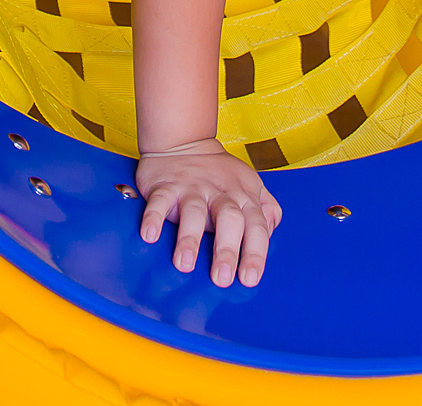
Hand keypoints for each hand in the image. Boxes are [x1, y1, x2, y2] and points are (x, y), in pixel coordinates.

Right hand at [135, 138, 283, 286]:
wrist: (184, 143)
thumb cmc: (219, 174)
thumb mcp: (250, 186)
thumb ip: (266, 209)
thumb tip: (271, 231)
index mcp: (244, 196)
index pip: (256, 225)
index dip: (255, 252)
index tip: (250, 278)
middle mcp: (220, 192)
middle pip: (229, 219)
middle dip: (227, 250)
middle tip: (222, 278)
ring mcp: (192, 188)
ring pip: (193, 212)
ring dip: (190, 238)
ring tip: (185, 264)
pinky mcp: (165, 185)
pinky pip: (160, 201)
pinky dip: (154, 217)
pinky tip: (150, 235)